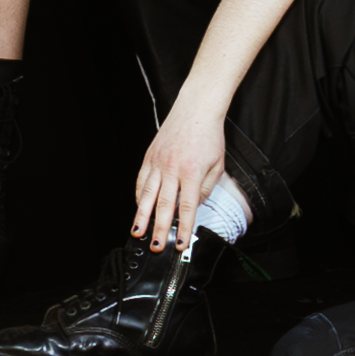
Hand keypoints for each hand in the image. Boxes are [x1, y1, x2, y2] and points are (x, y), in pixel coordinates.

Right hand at [128, 98, 231, 253]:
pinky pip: (141, 180)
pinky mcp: (149, 156)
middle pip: (164, 205)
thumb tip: (193, 205)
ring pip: (147, 194)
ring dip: (142, 216)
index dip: (183, 228)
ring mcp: (158, 162)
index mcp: (192, 172)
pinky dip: (138, 196)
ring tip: (137, 232)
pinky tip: (138, 207)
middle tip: (156, 246)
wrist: (196, 109)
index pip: (187, 206)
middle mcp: (172, 168)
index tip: (180, 243)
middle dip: (160, 228)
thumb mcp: (216, 165)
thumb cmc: (209, 136)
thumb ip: (205, 188)